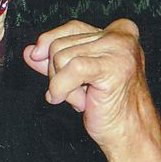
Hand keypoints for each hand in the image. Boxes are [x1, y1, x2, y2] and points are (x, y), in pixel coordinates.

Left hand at [23, 19, 157, 156]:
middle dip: (58, 72)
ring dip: (64, 85)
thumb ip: (55, 61)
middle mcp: (120, 36)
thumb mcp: (77, 77)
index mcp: (118, 32)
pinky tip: (77, 104)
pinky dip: (62, 89)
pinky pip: (69, 70)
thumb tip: (29, 51)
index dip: (50, 42)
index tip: (36, 56)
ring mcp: (118, 50)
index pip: (71, 27)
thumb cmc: (109, 107)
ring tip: (86, 98)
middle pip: (61, 44)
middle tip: (81, 92)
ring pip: (60, 57)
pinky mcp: (112, 66)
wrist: (131, 134)